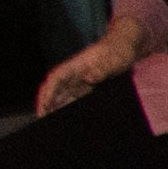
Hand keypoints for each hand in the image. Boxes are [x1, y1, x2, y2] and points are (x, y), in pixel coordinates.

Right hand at [34, 18, 148, 117]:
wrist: (124, 47)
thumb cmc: (118, 52)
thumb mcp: (113, 60)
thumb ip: (102, 70)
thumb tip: (90, 79)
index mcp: (76, 65)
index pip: (56, 79)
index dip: (48, 92)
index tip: (44, 106)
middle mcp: (73, 73)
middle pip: (54, 88)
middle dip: (46, 103)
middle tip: (42, 119)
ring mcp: (79, 79)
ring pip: (62, 94)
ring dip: (55, 105)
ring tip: (51, 121)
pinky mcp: (86, 84)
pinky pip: (73, 96)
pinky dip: (67, 104)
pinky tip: (66, 114)